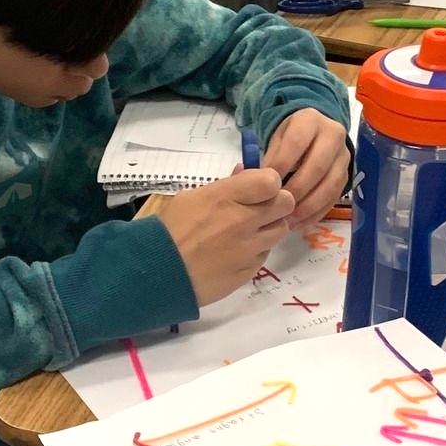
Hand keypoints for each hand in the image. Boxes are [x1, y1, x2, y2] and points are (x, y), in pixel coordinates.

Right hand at [157, 168, 294, 306]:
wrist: (159, 272)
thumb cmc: (170, 230)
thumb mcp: (191, 197)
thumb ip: (224, 186)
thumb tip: (243, 173)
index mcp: (226, 197)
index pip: (272, 181)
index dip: (269, 183)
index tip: (258, 189)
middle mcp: (243, 221)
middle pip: (286, 203)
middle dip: (276, 202)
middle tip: (261, 208)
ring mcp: (249, 248)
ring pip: (281, 229)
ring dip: (269, 227)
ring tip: (249, 231)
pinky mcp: (249, 270)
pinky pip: (264, 254)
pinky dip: (256, 250)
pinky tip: (236, 252)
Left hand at [264, 108, 349, 226]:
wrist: (315, 134)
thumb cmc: (290, 139)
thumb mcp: (277, 139)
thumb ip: (268, 158)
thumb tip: (255, 181)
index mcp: (310, 120)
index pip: (297, 142)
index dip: (282, 165)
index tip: (268, 184)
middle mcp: (333, 135)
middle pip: (317, 166)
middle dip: (296, 189)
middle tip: (279, 206)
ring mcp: (344, 157)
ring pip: (329, 185)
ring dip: (308, 206)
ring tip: (289, 219)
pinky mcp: (347, 176)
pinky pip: (334, 198)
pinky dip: (316, 214)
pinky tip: (299, 223)